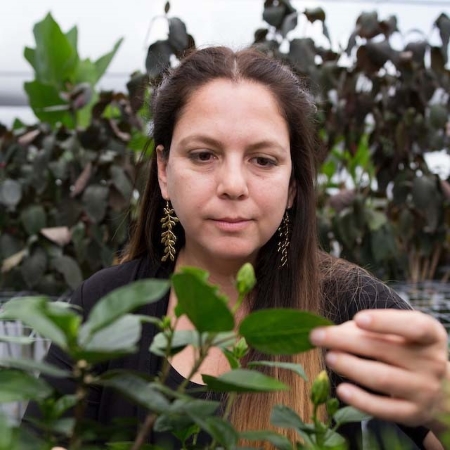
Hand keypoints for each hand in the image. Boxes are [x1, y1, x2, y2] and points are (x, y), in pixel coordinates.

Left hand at [309, 309, 448, 427]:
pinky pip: (384, 409)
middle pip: (384, 350)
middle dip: (346, 341)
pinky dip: (361, 400)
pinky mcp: (412, 414)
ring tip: (329, 357)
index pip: (413, 326)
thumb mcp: (400, 334)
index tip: (357, 318)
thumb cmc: (408, 351)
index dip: (385, 321)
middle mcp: (431, 362)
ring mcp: (423, 390)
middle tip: (317, 336)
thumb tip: (333, 333)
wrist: (442, 392)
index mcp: (430, 335)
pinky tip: (342, 390)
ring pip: (382, 378)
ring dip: (351, 367)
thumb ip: (369, 329)